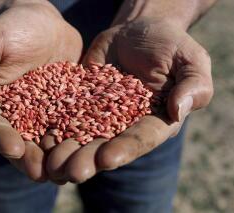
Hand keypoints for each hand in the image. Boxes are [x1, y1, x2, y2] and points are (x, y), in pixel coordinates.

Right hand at [0, 2, 81, 180]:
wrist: (44, 22)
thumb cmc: (11, 28)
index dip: (1, 139)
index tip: (14, 148)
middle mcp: (19, 115)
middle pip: (21, 142)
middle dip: (31, 159)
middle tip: (43, 173)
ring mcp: (44, 114)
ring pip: (48, 140)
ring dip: (56, 157)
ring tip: (66, 171)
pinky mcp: (66, 109)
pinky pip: (72, 125)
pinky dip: (79, 138)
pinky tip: (89, 148)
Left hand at [44, 18, 212, 183]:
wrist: (138, 31)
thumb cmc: (170, 44)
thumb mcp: (190, 59)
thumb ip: (193, 85)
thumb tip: (178, 110)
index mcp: (155, 120)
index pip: (141, 138)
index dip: (125, 149)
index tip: (107, 159)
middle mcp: (126, 123)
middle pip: (107, 145)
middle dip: (90, 160)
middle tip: (72, 173)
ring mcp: (101, 114)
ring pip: (83, 135)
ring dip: (68, 151)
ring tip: (53, 164)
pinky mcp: (82, 100)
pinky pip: (67, 115)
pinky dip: (54, 127)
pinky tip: (40, 139)